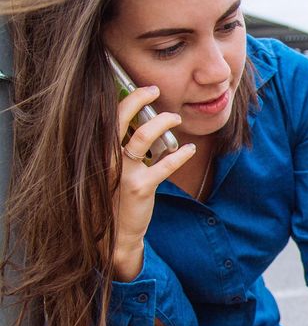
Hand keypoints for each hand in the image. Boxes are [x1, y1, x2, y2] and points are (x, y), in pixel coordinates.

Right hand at [114, 86, 194, 280]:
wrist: (113, 235)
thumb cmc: (113, 199)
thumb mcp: (110, 171)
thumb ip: (118, 149)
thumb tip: (138, 126)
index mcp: (99, 153)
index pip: (109, 118)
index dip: (127, 100)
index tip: (143, 90)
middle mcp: (106, 159)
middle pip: (122, 119)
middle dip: (140, 100)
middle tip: (155, 91)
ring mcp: (122, 173)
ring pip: (144, 137)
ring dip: (162, 123)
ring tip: (175, 118)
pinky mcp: (140, 188)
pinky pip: (164, 165)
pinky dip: (180, 155)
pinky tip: (189, 149)